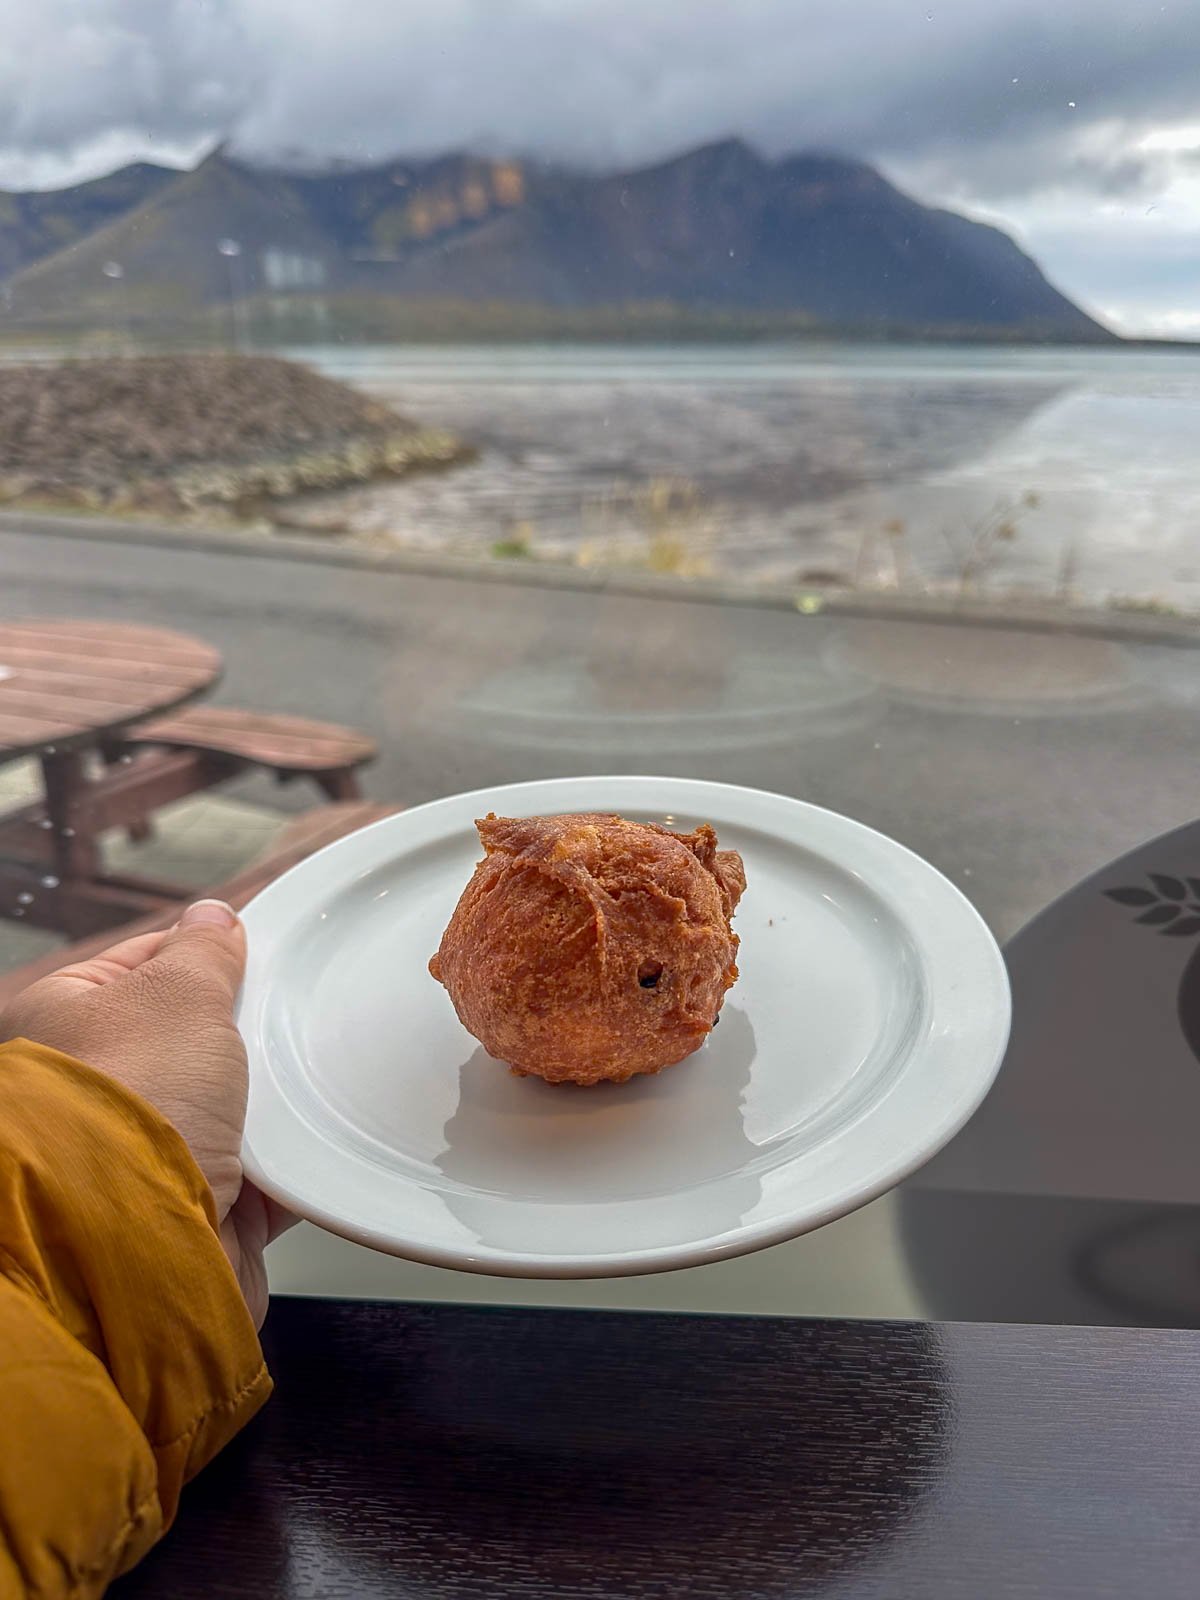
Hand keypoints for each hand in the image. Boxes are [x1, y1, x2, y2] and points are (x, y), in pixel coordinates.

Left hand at [0, 899, 290, 1326]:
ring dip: (268, 1101)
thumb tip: (212, 918)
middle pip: (192, 1038)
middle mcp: (94, 1090)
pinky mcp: (194, 1204)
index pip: (141, 963)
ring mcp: (145, 1151)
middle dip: (245, 1032)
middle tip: (283, 1018)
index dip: (202, 955)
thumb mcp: (177, 993)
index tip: (254, 952)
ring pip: (230, 1105)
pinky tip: (310, 1145)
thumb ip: (202, 950)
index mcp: (64, 1021)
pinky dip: (287, 1164)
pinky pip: (258, 1171)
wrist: (140, 1244)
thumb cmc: (134, 1108)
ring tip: (299, 1084)